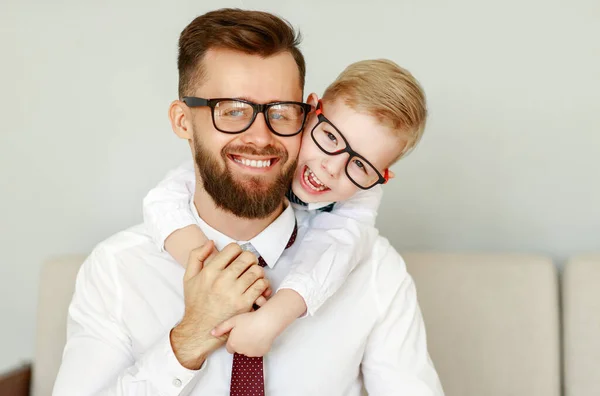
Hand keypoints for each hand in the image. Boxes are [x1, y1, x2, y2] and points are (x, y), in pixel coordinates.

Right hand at [170, 242, 269, 368]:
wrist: (199, 330)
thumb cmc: (196, 303)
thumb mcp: (188, 277)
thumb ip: (196, 256)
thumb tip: (211, 242)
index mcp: (210, 271)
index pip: (233, 249)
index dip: (237, 250)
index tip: (236, 257)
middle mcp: (222, 280)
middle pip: (247, 257)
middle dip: (250, 259)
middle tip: (247, 265)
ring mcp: (234, 293)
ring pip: (256, 271)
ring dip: (257, 272)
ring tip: (253, 276)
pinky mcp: (244, 304)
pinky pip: (261, 286)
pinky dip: (262, 284)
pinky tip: (256, 287)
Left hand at [212, 309, 279, 356]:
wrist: (266, 323)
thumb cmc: (249, 319)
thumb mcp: (233, 321)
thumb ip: (221, 328)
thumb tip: (212, 333)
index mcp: (233, 344)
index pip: (229, 348)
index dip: (233, 341)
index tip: (238, 334)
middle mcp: (241, 351)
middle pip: (239, 350)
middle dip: (241, 343)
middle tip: (247, 331)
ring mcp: (251, 353)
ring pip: (248, 351)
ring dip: (249, 345)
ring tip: (254, 333)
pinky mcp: (261, 353)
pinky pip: (257, 351)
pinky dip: (258, 346)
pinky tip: (261, 337)